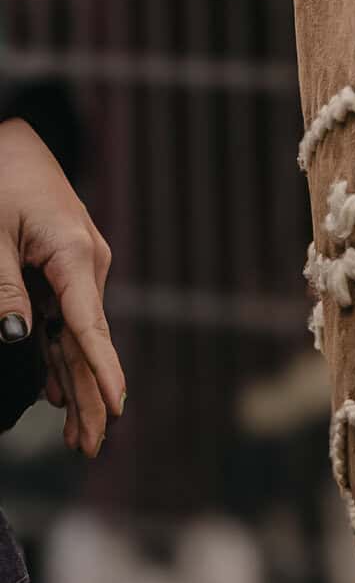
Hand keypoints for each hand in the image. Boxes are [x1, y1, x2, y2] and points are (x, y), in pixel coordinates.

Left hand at [0, 119, 124, 456]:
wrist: (11, 134)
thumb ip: (3, 288)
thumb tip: (18, 341)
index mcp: (75, 254)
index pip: (90, 326)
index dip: (101, 373)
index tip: (116, 411)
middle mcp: (87, 263)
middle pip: (87, 341)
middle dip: (88, 397)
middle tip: (88, 449)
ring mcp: (79, 264)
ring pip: (75, 334)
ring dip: (73, 383)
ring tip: (76, 436)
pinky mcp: (65, 263)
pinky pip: (64, 317)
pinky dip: (59, 355)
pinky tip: (56, 391)